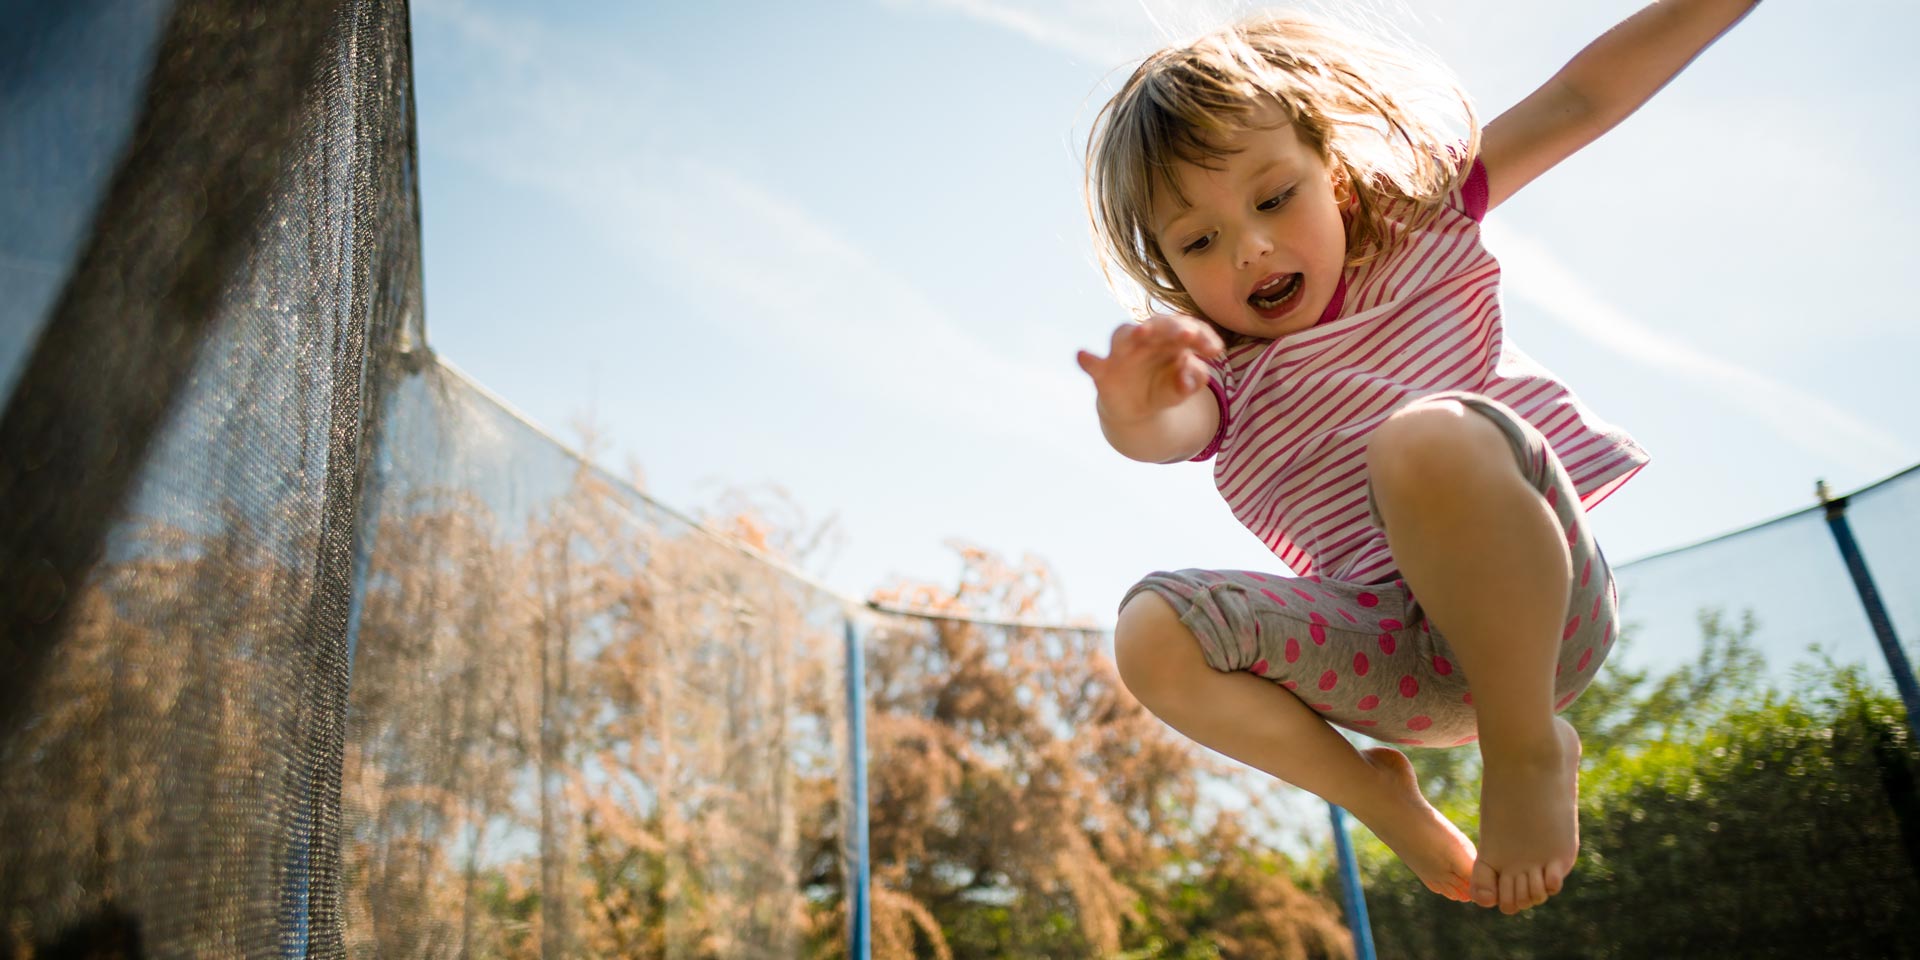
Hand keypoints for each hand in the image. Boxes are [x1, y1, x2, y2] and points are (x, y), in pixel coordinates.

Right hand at [1076, 313, 1224, 423]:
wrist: (1137, 408)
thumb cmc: (1164, 389)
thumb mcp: (1182, 388)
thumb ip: (1190, 382)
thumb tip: (1189, 377)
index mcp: (1172, 338)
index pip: (1189, 329)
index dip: (1203, 337)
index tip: (1215, 351)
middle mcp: (1146, 338)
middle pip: (1159, 325)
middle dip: (1173, 328)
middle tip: (1188, 335)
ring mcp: (1123, 353)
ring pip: (1125, 336)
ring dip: (1135, 334)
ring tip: (1143, 332)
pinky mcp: (1104, 371)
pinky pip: (1093, 364)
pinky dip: (1087, 360)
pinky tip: (1082, 356)